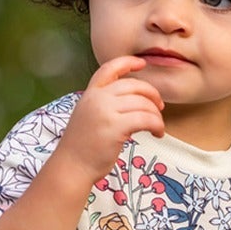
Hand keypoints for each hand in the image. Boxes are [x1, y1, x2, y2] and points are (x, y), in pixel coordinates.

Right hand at [57, 57, 165, 182]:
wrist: (71, 167)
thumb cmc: (82, 147)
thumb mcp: (88, 116)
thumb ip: (104, 104)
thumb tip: (133, 101)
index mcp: (90, 94)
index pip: (109, 69)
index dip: (128, 63)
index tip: (142, 64)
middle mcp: (97, 98)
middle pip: (134, 85)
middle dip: (152, 94)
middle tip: (159, 107)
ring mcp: (106, 111)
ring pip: (143, 103)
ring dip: (156, 115)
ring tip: (158, 127)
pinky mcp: (116, 127)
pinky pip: (146, 119)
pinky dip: (157, 125)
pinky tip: (157, 133)